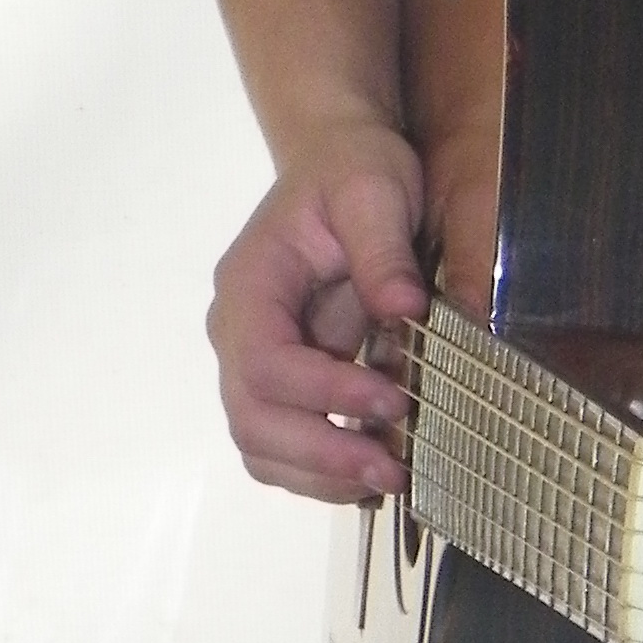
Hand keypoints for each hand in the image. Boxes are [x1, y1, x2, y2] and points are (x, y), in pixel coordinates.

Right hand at [207, 116, 427, 500]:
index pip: (265, 362)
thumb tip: (403, 312)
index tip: (391, 400)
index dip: (322, 394)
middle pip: (252, 418)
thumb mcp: (374, 190)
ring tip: (387, 480)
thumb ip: (383, 249)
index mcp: (251, 286)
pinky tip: (370, 476)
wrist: (339, 162)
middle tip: (391, 469)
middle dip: (320, 454)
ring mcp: (255, 361)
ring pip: (260, 444)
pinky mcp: (283, 380)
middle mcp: (239, 332)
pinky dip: (318, 471)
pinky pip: (282, 443)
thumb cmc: (353, 170)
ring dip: (318, 475)